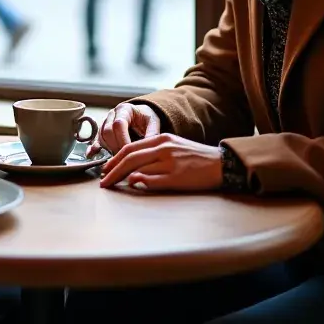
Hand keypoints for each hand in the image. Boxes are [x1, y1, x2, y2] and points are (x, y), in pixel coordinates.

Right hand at [87, 102, 160, 156]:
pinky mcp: (102, 132)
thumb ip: (152, 133)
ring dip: (108, 149)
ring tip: (118, 161)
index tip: (131, 153)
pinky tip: (91, 155)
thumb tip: (150, 149)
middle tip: (125, 160)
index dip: (123, 140)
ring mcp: (105, 123)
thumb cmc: (147, 118)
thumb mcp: (153, 122)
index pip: (119, 124)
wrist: (142, 115)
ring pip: (101, 136)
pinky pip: (95, 139)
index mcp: (124, 109)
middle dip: (115, 146)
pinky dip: (93, 148)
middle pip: (107, 131)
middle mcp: (112, 115)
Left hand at [99, 133, 223, 191]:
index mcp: (161, 138)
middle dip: (112, 170)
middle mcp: (163, 147)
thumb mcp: (173, 148)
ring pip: (138, 167)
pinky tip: (131, 184)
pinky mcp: (177, 176)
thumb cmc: (196, 158)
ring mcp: (170, 162)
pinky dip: (140, 181)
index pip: (130, 148)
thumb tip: (133, 169)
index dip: (114, 159)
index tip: (105, 170)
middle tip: (103, 181)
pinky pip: (153, 179)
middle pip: (130, 157)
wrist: (221, 164)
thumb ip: (153, 155)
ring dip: (121, 176)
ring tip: (112, 185)